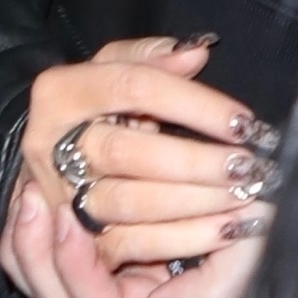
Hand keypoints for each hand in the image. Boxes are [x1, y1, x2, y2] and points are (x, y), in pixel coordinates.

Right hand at [0, 36, 278, 297]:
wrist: (54, 162)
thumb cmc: (97, 110)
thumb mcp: (114, 71)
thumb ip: (151, 59)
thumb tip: (196, 52)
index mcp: (61, 92)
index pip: (132, 85)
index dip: (193, 103)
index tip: (243, 121)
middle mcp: (49, 145)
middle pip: (125, 151)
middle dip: (194, 162)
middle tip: (248, 168)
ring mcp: (58, 196)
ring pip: (127, 203)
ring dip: (193, 204)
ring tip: (243, 200)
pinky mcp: (75, 242)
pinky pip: (128, 246)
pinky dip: (179, 240)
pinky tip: (222, 231)